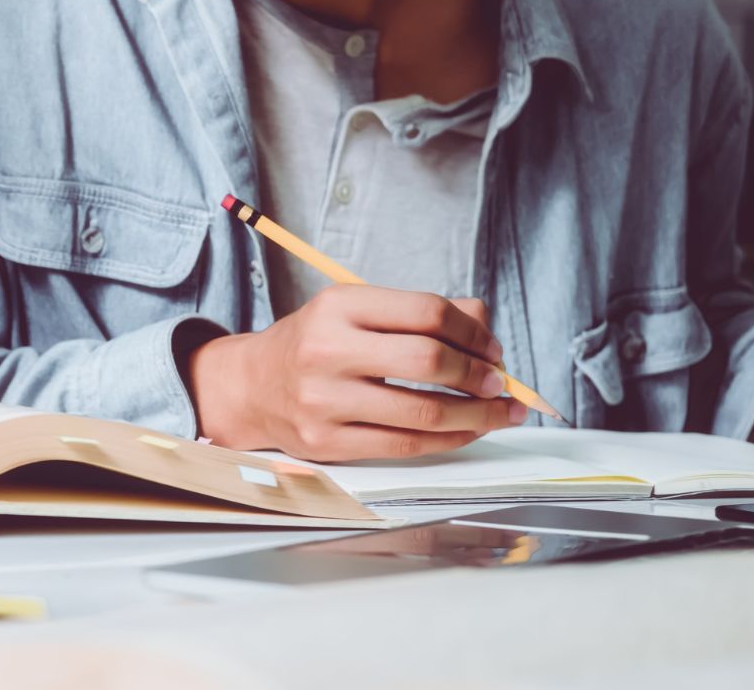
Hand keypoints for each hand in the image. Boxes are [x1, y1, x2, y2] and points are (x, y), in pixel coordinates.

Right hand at [190, 285, 525, 460]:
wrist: (253, 386)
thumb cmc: (316, 344)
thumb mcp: (355, 311)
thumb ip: (418, 314)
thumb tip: (484, 327)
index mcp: (338, 306)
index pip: (426, 312)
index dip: (473, 332)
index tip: (493, 349)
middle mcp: (327, 351)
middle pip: (428, 361)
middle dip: (478, 374)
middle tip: (500, 383)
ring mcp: (324, 401)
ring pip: (424, 412)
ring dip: (476, 415)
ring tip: (499, 412)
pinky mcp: (327, 442)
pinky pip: (406, 446)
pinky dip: (449, 440)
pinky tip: (467, 432)